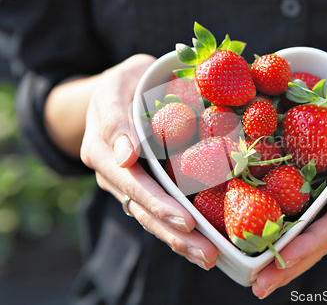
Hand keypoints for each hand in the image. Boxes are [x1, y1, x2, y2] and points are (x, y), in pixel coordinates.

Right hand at [80, 54, 217, 269]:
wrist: (119, 93)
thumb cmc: (127, 83)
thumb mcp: (120, 83)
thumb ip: (118, 117)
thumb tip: (126, 157)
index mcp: (103, 145)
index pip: (131, 179)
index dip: (157, 201)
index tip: (184, 220)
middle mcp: (111, 170)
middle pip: (141, 207)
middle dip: (174, 231)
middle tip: (206, 252)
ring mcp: (124, 183)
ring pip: (149, 217)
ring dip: (179, 240)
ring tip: (208, 258)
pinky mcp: (140, 187)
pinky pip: (156, 211)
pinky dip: (177, 230)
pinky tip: (202, 246)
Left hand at [252, 96, 326, 298]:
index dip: (308, 245)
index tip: (281, 261)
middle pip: (320, 243)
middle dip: (290, 266)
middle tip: (259, 286)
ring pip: (311, 240)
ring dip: (285, 262)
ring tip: (257, 281)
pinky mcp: (321, 199)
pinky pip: (303, 222)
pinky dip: (285, 239)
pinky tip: (264, 250)